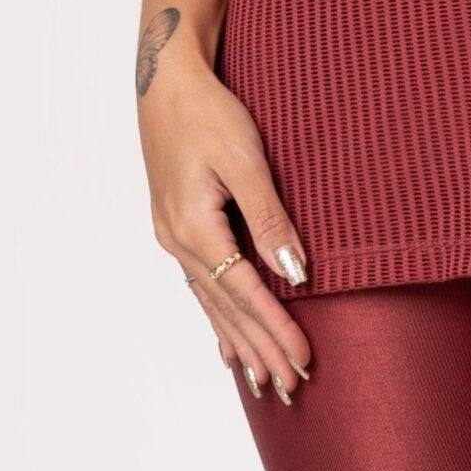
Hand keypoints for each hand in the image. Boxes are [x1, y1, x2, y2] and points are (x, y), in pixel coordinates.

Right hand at [139, 47, 314, 404]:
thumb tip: (294, 271)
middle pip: (226, 308)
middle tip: (291, 389)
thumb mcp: (245, 159)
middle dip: (260, 349)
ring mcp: (173, 235)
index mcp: (194, 228)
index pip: (245, 293)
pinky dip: (218, 316)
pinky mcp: (178, 224)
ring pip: (212, 302)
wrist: (166, 82)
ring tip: (262, 379)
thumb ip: (269, 218)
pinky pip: (202, 284)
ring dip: (240, 341)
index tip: (304, 360)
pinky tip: (226, 341)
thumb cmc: (208, 112)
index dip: (276, 329)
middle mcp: (178, 240)